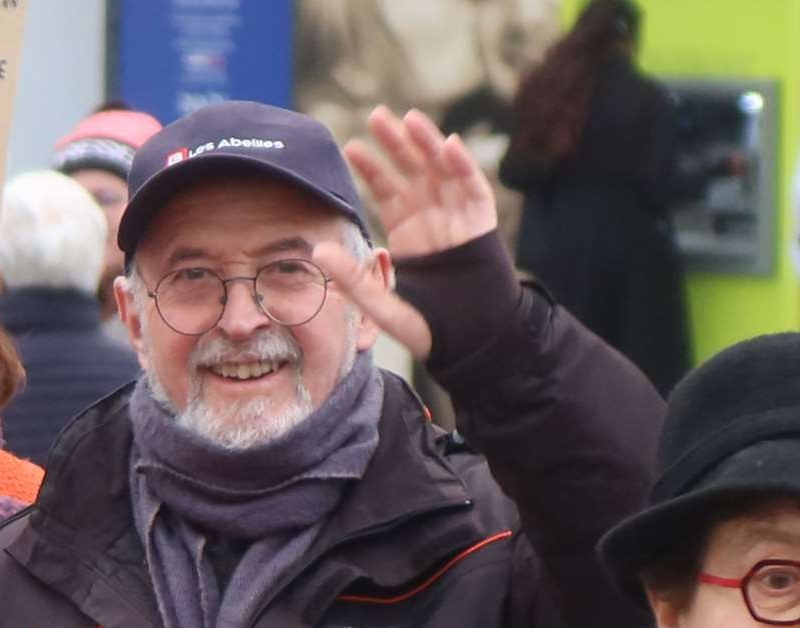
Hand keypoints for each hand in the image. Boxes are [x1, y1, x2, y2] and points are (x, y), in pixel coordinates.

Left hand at [315, 107, 498, 361]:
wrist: (473, 341)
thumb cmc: (428, 324)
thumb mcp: (381, 303)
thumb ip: (352, 278)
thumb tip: (316, 250)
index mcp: (407, 231)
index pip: (386, 190)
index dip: (371, 168)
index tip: (350, 147)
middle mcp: (432, 217)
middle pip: (413, 170)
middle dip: (397, 143)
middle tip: (376, 115)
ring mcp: (458, 217)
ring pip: (442, 170)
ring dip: (428, 144)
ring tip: (408, 119)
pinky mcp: (482, 223)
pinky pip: (473, 188)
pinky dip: (463, 166)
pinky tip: (447, 145)